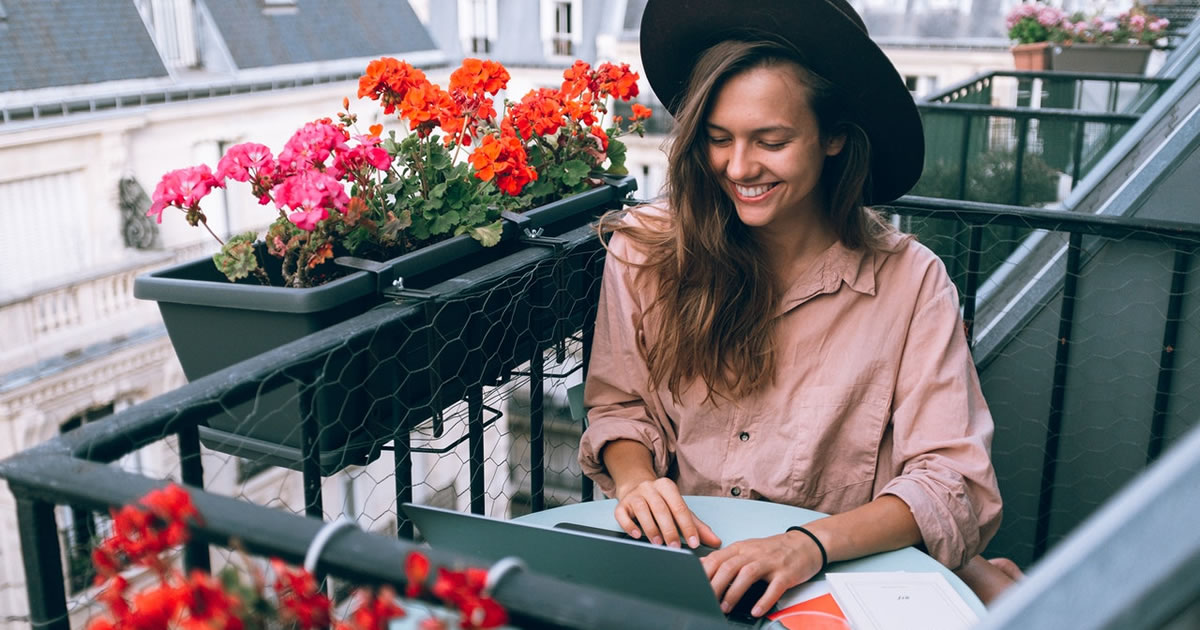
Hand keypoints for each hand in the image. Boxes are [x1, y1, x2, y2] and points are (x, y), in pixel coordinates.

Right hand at [613, 478, 721, 548]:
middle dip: (669, 530)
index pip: (680, 507)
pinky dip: (629, 525)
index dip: (688, 526)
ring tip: (658, 543)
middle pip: (661, 509)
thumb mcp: (679, 510)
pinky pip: (623, 514)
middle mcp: (650, 488)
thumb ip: (697, 526)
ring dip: (651, 528)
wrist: (635, 487)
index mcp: (667, 487)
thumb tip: (716, 542)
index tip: (694, 543)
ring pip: (642, 509)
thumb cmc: (661, 502)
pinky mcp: (621, 505)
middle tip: (675, 547)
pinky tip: (637, 535)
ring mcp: (634, 495)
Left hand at [700, 530, 823, 617]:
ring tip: (725, 608)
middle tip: (706, 601)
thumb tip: (702, 566)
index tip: (694, 588)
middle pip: (729, 566)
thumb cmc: (773, 549)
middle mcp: (753, 553)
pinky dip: (764, 600)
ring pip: (747, 574)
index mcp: (741, 548)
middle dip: (715, 585)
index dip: (703, 573)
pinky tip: (756, 610)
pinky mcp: (786, 573)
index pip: (717, 558)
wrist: (805, 543)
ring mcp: (770, 562)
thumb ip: (726, 558)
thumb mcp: (747, 549)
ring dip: (734, 593)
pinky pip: (774, 588)